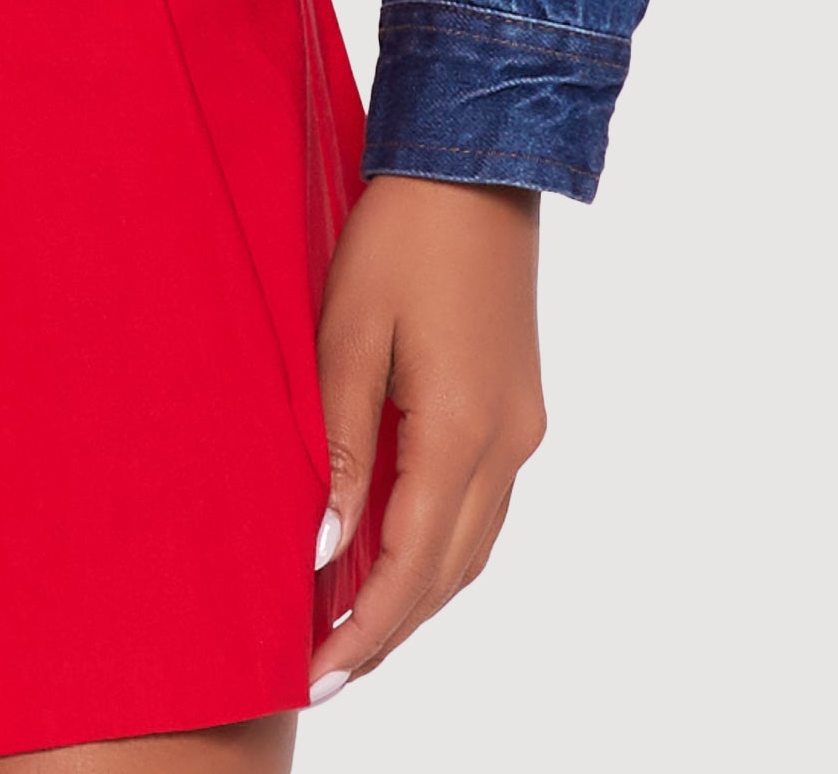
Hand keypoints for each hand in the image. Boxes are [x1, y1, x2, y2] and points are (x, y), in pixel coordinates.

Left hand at [308, 173, 545, 701]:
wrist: (475, 163)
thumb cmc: (400, 235)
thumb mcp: (349, 330)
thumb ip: (341, 444)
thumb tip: (325, 547)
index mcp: (462, 430)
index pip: (410, 566)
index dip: (363, 629)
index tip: (315, 673)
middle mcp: (507, 443)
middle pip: (448, 573)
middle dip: (388, 631)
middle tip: (325, 673)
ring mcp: (523, 427)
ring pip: (472, 547)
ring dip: (417, 596)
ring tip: (352, 631)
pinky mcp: (519, 406)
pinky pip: (483, 506)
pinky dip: (439, 546)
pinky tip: (396, 553)